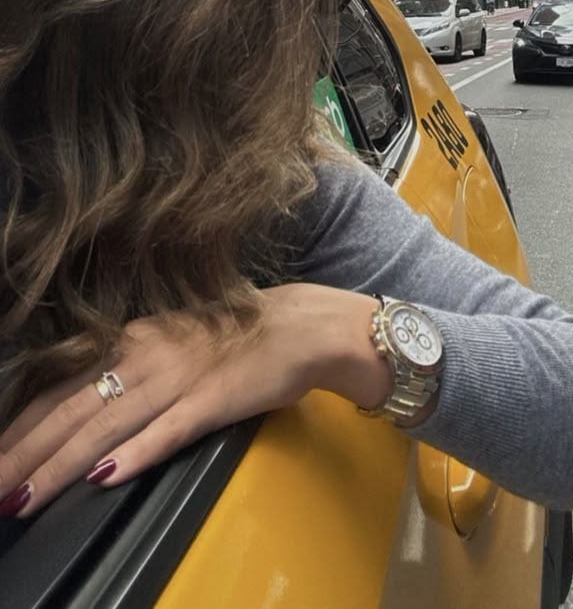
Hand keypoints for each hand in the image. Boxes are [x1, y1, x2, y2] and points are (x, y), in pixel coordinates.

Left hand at [0, 284, 389, 517]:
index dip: (23, 424)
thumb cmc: (234, 334)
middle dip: (25, 452)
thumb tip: (81, 404)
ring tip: (25, 495)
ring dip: (60, 464)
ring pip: (106, 425)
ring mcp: (178, 377)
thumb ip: (127, 366)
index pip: (62, 385)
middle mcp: (147, 355)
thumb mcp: (169, 338)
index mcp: (133, 339)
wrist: (298, 325)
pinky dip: (134, 454)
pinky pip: (167, 431)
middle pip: (72, 409)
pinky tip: (105, 477)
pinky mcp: (212, 400)